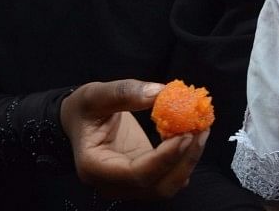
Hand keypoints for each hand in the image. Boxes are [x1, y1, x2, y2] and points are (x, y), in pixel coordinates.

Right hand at [60, 79, 207, 199]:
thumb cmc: (82, 109)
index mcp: (95, 167)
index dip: (163, 159)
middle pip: (156, 186)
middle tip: (199, 130)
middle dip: (183, 161)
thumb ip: (124, 92)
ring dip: (188, 161)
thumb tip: (160, 92)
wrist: (77, 121)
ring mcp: (128, 186)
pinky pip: (168, 178)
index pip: (135, 174)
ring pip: (167, 186)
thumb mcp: (94, 94)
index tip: (185, 135)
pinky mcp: (143, 179)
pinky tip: (192, 136)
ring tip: (200, 130)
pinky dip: (184, 160)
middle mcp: (112, 184)